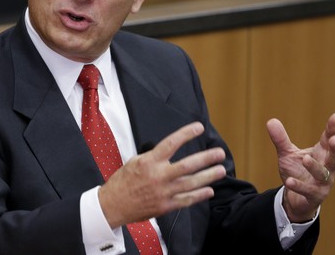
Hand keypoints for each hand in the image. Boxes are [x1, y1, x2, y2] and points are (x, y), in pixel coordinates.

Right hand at [98, 122, 226, 227]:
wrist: (112, 205)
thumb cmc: (123, 181)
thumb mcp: (135, 161)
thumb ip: (153, 156)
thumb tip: (169, 151)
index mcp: (150, 161)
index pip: (172, 143)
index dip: (187, 134)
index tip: (199, 127)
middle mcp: (158, 176)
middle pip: (187, 165)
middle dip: (206, 158)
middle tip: (220, 153)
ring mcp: (163, 192)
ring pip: (191, 183)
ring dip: (208, 176)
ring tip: (221, 170)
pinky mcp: (165, 206)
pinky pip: (186, 200)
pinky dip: (199, 195)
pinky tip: (209, 190)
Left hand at [266, 112, 334, 221]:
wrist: (295, 199)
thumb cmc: (297, 172)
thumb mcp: (288, 154)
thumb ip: (281, 139)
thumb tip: (271, 120)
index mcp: (322, 154)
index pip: (329, 139)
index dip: (333, 128)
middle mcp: (326, 168)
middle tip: (334, 138)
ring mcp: (322, 183)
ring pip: (322, 174)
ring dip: (314, 166)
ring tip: (305, 158)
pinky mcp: (314, 196)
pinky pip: (308, 191)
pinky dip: (299, 185)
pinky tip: (289, 181)